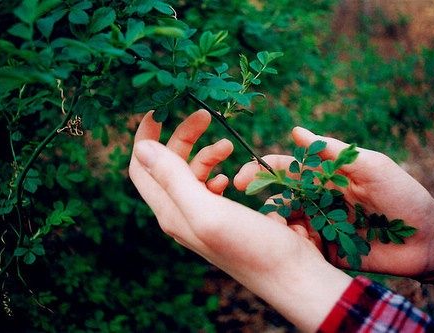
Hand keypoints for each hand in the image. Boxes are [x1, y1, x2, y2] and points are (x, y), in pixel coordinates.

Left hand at [129, 111, 351, 331]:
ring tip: (229, 145)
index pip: (140, 167)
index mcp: (171, 212)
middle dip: (183, 136)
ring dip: (206, 153)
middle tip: (206, 114)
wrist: (292, 276)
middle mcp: (182, 215)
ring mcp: (203, 217)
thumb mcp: (209, 210)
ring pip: (192, 172)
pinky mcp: (225, 218)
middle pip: (168, 164)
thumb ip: (173, 180)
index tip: (160, 109)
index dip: (144, 137)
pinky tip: (231, 176)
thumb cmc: (253, 247)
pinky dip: (218, 172)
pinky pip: (211, 187)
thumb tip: (142, 148)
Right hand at [234, 126, 433, 276]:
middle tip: (244, 211)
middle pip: (281, 198)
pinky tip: (295, 247)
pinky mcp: (328, 250)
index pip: (288, 170)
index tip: (242, 175)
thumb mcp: (371, 166)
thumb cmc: (402, 195)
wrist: (426, 239)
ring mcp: (322, 226)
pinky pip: (303, 248)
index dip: (263, 170)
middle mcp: (319, 200)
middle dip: (262, 201)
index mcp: (326, 178)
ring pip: (287, 224)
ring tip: (279, 229)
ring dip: (278, 225)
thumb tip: (296, 130)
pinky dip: (294, 246)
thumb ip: (334, 151)